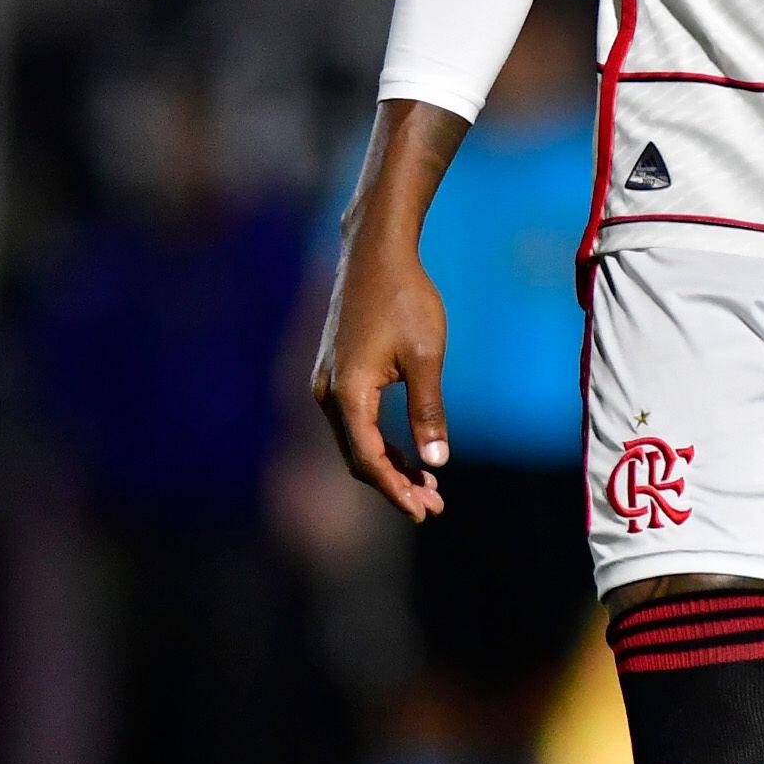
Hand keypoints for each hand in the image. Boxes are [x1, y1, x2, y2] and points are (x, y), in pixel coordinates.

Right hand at [310, 100, 468, 521]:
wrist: (377, 252)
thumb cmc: (406, 298)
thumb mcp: (426, 356)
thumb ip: (428, 411)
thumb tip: (436, 461)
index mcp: (348, 394)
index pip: (368, 460)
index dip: (396, 491)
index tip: (424, 511)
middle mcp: (328, 393)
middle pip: (358, 457)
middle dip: (394, 485)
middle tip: (434, 506)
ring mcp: (328, 382)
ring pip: (355, 440)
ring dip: (389, 466)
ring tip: (427, 486)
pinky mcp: (336, 372)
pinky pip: (355, 421)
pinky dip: (380, 441)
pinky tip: (410, 452)